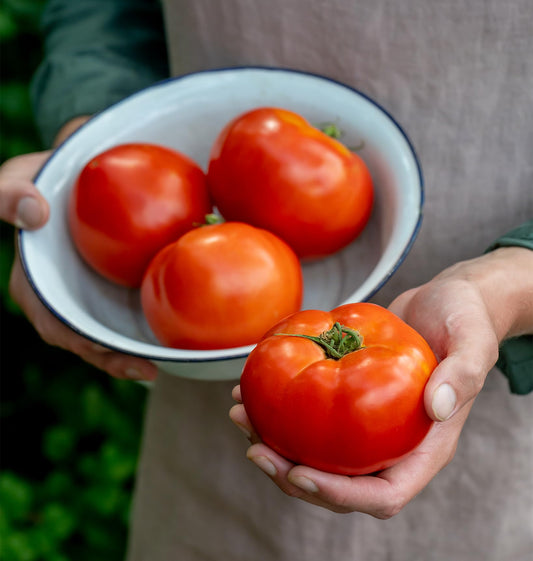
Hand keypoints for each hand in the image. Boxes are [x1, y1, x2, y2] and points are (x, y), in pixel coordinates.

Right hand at [1, 147, 157, 381]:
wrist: (83, 179)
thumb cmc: (45, 181)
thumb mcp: (18, 181)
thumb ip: (11, 194)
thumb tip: (36, 213)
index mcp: (34, 283)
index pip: (48, 317)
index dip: (69, 335)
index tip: (95, 344)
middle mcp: (60, 301)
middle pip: (80, 339)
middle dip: (107, 358)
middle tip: (142, 369)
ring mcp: (88, 302)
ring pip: (105, 339)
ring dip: (127, 358)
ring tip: (154, 369)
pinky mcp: (112, 296)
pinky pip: (126, 322)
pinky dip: (144, 336)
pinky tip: (169, 343)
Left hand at [229, 247, 532, 516]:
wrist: (445, 301)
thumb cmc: (465, 320)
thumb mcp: (472, 340)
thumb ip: (463, 374)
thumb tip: (436, 407)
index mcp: (424, 448)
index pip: (382, 494)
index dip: (339, 496)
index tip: (298, 472)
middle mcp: (392, 445)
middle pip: (338, 484)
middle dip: (290, 474)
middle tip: (253, 446)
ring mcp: (368, 426)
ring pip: (316, 454)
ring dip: (273, 443)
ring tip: (239, 414)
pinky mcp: (348, 402)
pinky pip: (310, 418)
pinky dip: (277, 409)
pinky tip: (250, 389)